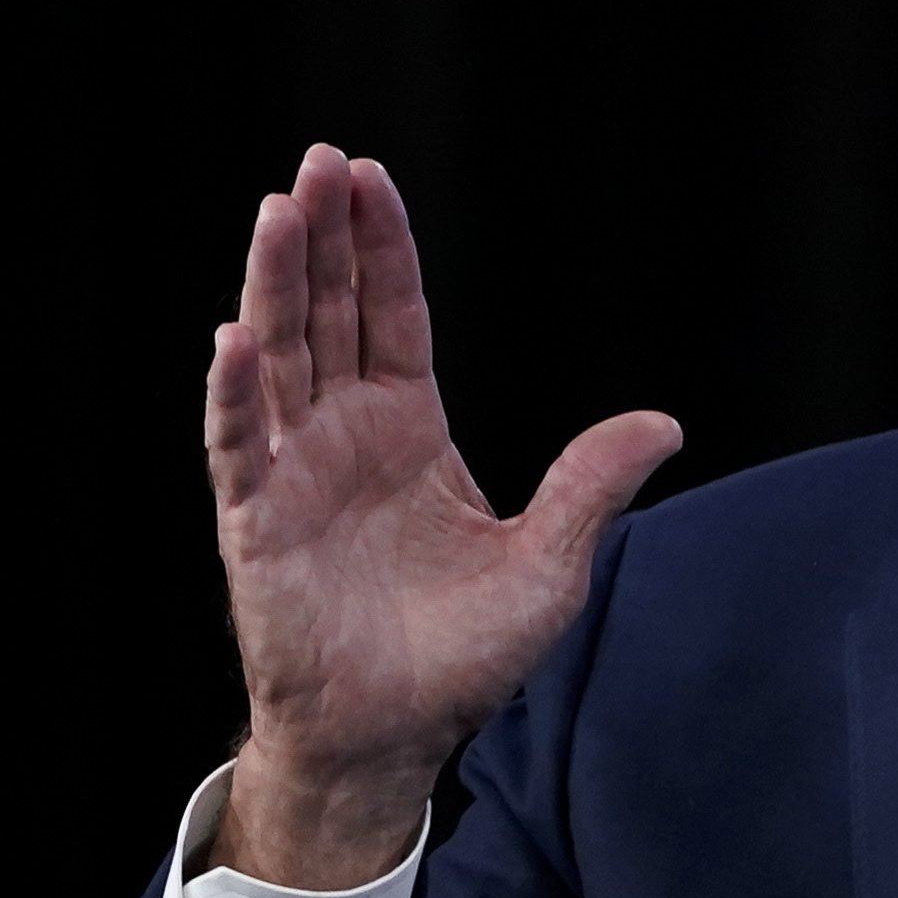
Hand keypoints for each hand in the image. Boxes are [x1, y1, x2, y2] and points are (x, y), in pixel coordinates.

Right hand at [205, 146, 679, 887]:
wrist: (392, 736)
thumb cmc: (461, 656)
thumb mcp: (548, 567)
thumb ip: (591, 489)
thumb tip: (665, 423)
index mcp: (408, 426)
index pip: (392, 313)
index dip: (382, 246)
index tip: (370, 176)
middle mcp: (343, 431)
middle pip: (328, 311)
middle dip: (322, 236)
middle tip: (316, 161)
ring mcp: (293, 469)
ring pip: (278, 356)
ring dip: (272, 284)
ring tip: (276, 212)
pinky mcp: (255, 520)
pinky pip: (238, 444)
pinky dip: (233, 393)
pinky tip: (232, 339)